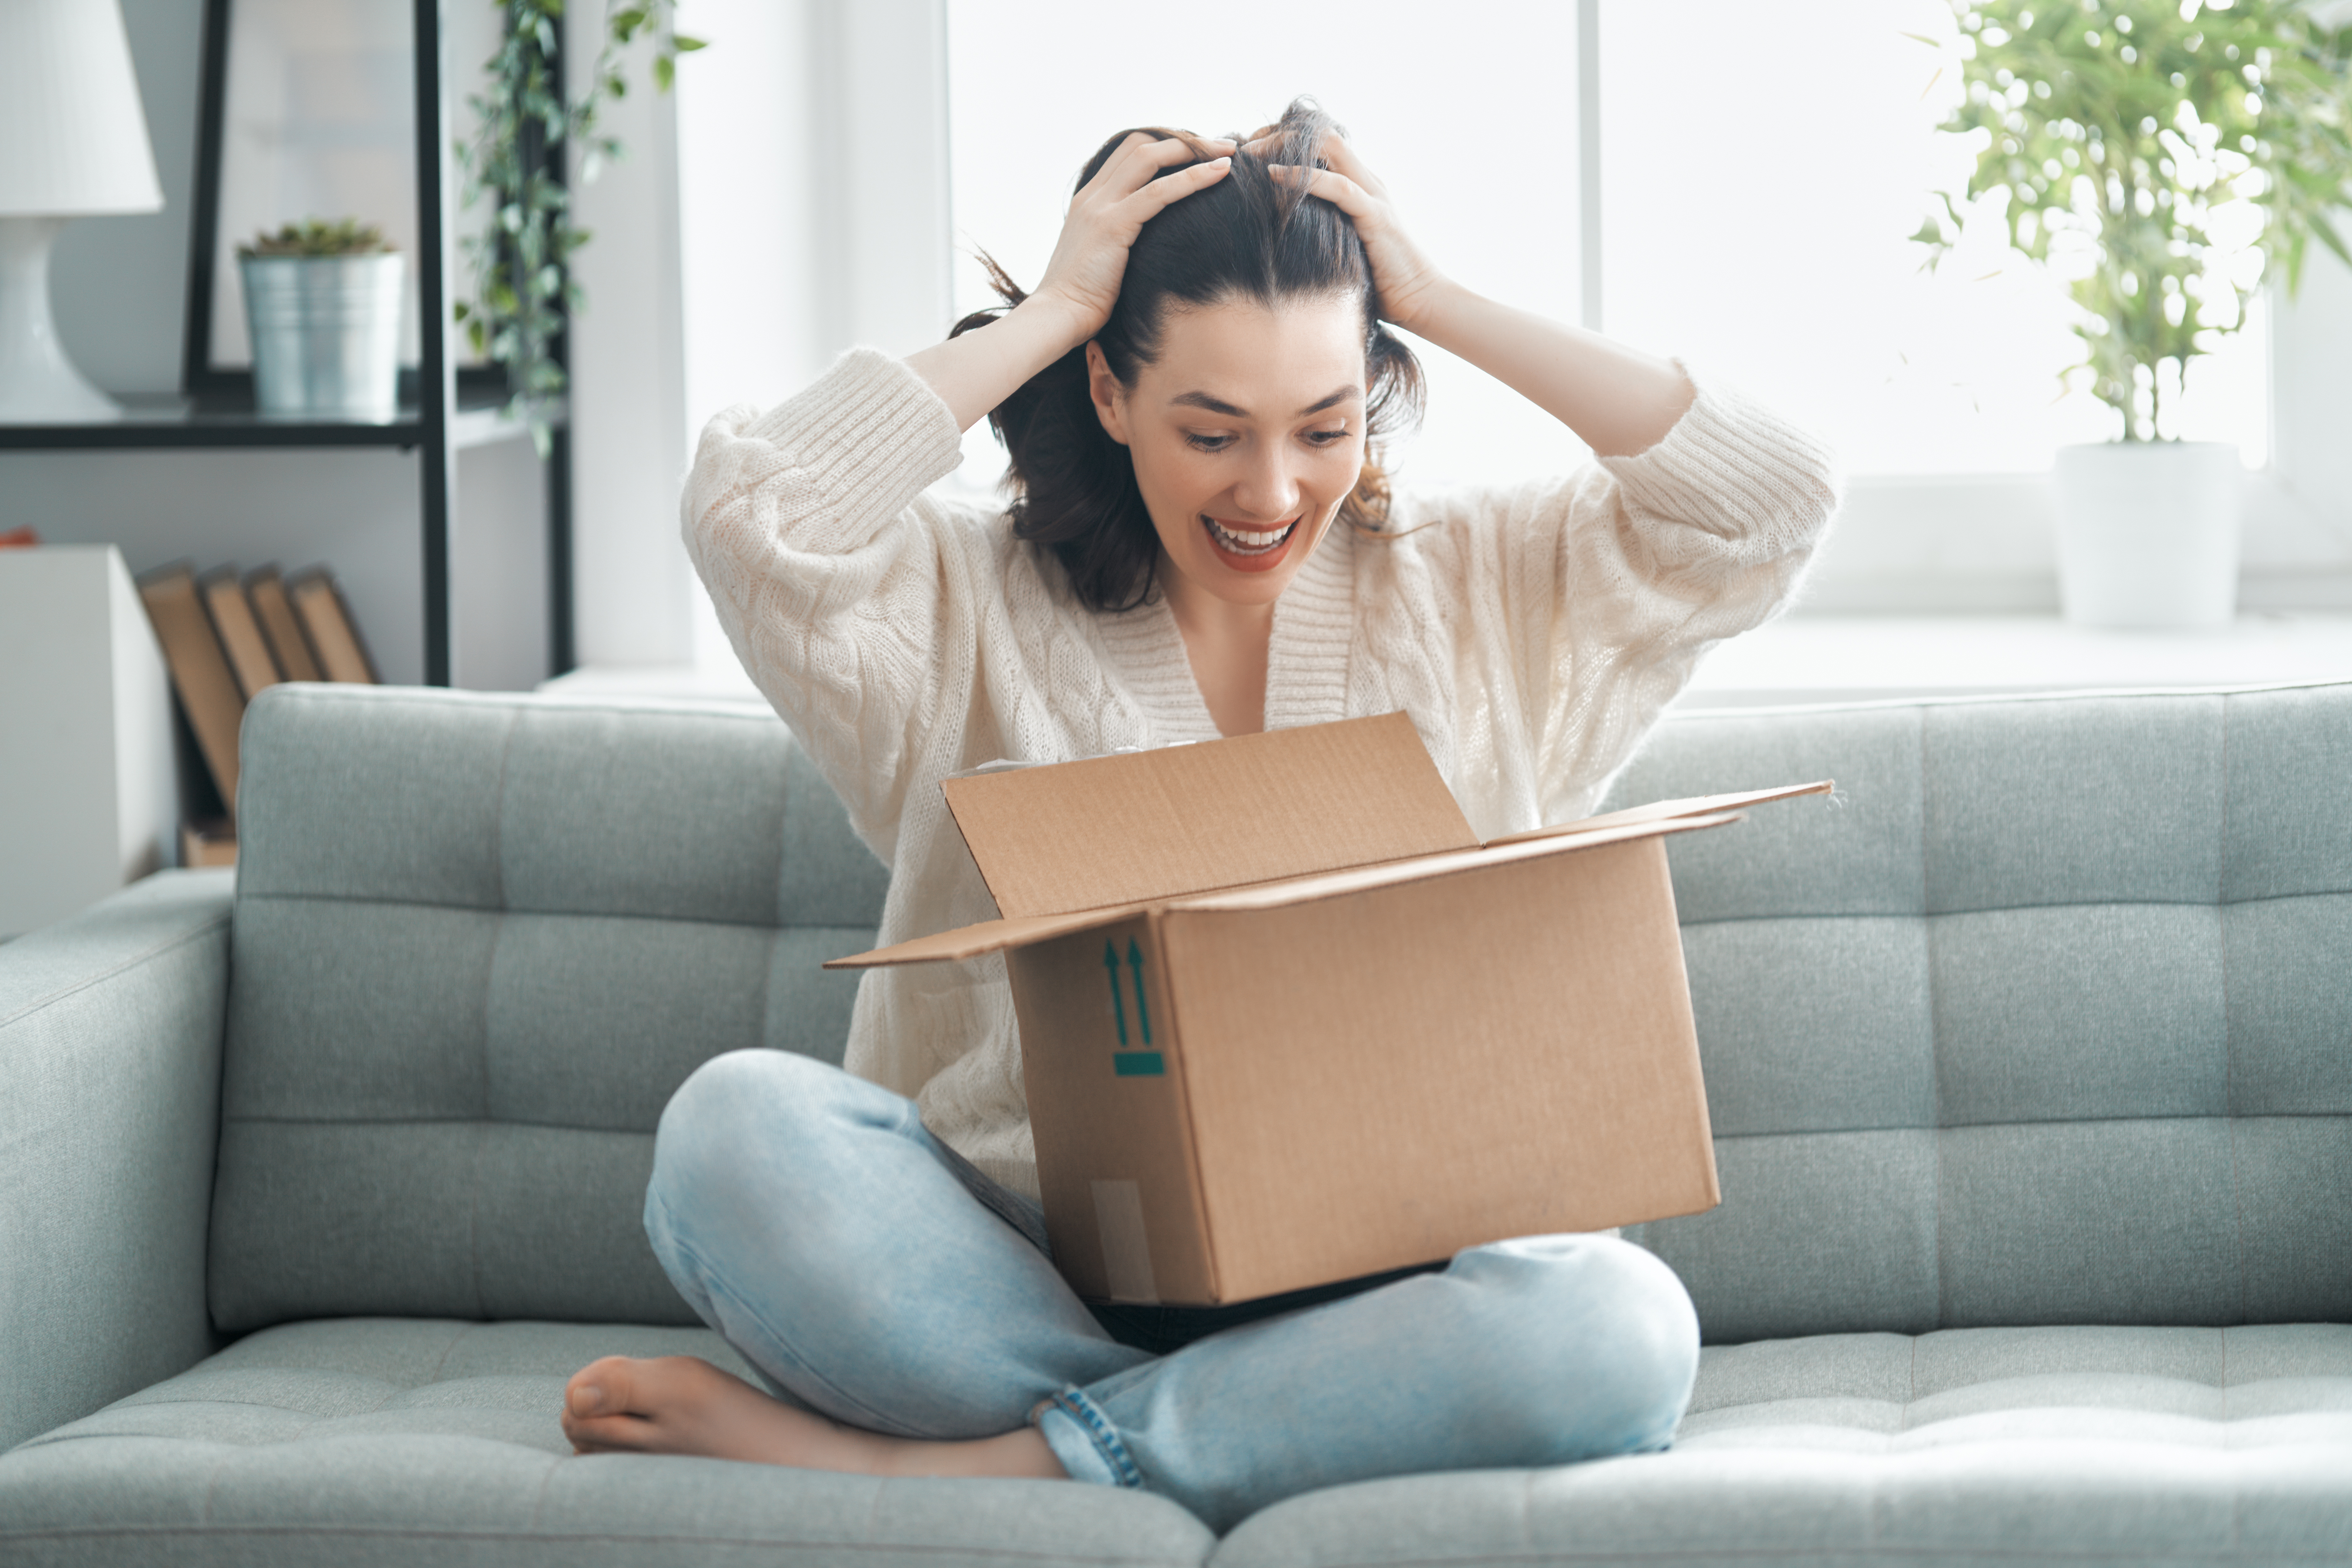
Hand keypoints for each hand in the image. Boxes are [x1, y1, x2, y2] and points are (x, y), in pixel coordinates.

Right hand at [1028, 133, 1234, 343]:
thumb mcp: (1102, 258)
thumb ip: (1121, 238)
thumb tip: (1153, 241)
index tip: (1199, 153)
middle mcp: (1093, 195)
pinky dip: (1193, 178)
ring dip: (1194, 150)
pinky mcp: (1113, 225)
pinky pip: (1159, 192)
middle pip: (1141, 144)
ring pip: (1150, 158)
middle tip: (1220, 146)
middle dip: (1184, 139)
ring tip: (1228, 152)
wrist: (1057, 317)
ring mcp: (1100, 207)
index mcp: (1089, 199)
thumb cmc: (1083, 299)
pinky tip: (1221, 174)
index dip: (1166, 144)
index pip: (1129, 151)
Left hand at [1242, 126, 1447, 336]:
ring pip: (1331, 147)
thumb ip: (1318, 229)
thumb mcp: (1340, 246)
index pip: (1321, 143)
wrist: (1420, 299)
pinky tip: (1274, 175)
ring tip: (1253, 153)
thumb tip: (1276, 234)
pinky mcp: (1375, 217)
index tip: (1252, 150)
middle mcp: (1367, 182)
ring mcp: (1373, 195)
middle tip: (1246, 146)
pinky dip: (1305, 177)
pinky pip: (1339, 187)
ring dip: (1287, 145)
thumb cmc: (1378, 281)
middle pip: (1322, 135)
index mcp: (1359, 186)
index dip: (1285, 138)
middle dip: (1280, 133)